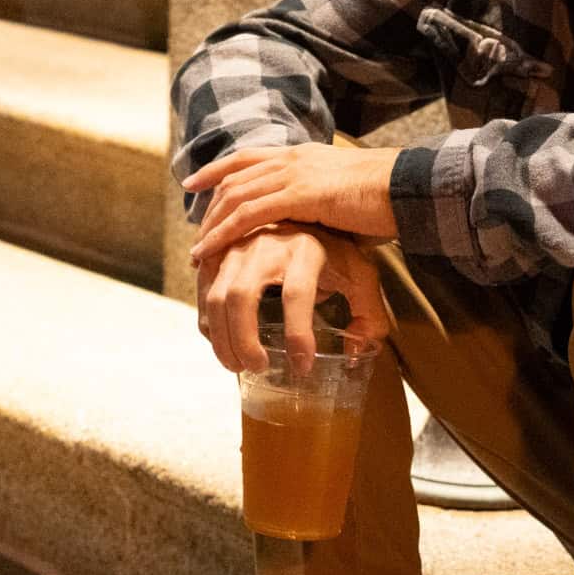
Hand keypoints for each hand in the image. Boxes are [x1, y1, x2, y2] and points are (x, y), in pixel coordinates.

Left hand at [183, 141, 399, 265]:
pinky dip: (225, 232)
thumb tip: (323, 224)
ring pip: (236, 197)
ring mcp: (294, 174)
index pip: (249, 157)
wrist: (407, 188)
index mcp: (303, 154)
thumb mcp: (347, 195)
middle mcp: (293, 158)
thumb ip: (326, 205)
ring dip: (212, 225)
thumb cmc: (386, 199)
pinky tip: (212, 250)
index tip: (194, 182)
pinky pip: (249, 214)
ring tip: (198, 252)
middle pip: (235, 178)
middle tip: (196, 233)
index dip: (217, 169)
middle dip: (209, 205)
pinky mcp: (299, 195)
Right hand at [194, 224, 389, 374]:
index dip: (298, 334)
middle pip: (241, 295)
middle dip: (244, 340)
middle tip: (258, 367)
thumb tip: (354, 353)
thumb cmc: (333, 249)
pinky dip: (208, 320)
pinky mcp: (221, 252)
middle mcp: (267, 244)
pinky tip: (222, 341)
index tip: (302, 366)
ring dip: (221, 337)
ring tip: (236, 365)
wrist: (304, 207)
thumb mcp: (360, 275)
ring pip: (216, 295)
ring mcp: (239, 246)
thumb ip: (369, 315)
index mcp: (306, 249)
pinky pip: (204, 290)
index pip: (296, 294)